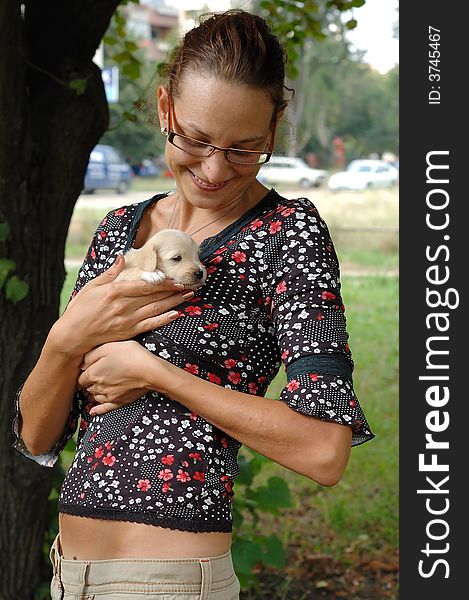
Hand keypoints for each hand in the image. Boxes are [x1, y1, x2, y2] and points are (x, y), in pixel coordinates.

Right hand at [50, 254, 193, 359]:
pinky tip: (176, 314)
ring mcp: (127, 320)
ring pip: (156, 309)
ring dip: (174, 302)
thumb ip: (110, 273)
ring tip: (188, 296)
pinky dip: (164, 319)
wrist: (73, 336)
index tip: (176, 279)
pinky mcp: (129, 332)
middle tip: (189, 285)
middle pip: (154, 296)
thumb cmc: (80, 309)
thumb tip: (122, 257)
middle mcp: (124, 306)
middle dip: (173, 290)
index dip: (163, 282)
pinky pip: (151, 325)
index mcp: (115, 292)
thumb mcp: (91, 287)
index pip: (145, 285)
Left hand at [77, 340, 156, 415]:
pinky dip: (97, 410)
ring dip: (93, 393)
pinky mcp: (119, 401)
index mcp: (94, 373)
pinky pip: (104, 408)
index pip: (80, 378)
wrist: (150, 371)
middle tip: (93, 376)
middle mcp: (98, 387)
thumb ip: (91, 355)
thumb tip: (82, 364)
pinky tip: (93, 411)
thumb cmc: (131, 355)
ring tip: (97, 387)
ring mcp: (109, 396)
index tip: (87, 370)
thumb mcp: (109, 347)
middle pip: (87, 387)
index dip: (83, 373)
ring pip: (95, 397)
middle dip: (88, 383)